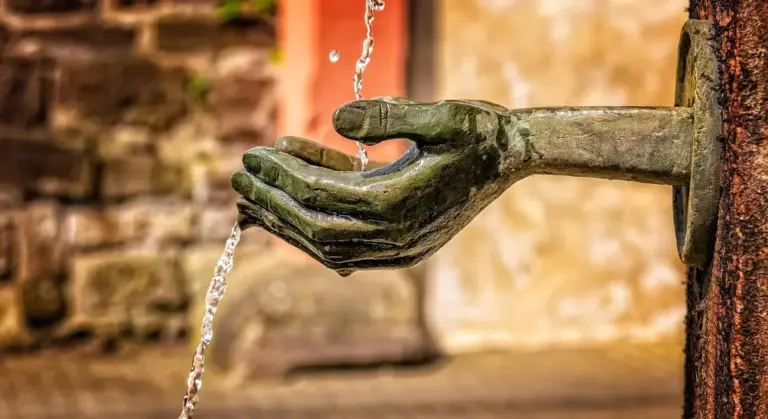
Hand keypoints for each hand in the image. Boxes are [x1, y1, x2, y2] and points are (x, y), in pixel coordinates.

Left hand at [231, 98, 522, 275]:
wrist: (512, 158)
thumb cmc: (480, 132)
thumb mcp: (443, 114)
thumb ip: (390, 116)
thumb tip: (335, 118)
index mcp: (401, 205)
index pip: (321, 196)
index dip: (282, 175)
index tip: (252, 154)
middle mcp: (396, 236)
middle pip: (315, 226)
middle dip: (273, 201)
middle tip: (238, 178)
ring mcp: (399, 247)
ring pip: (326, 242)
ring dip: (287, 219)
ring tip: (253, 196)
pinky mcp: (400, 245)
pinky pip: (346, 242)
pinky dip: (316, 222)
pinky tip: (297, 195)